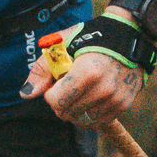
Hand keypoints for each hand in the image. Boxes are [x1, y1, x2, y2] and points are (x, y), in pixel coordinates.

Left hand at [20, 39, 145, 128]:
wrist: (130, 35)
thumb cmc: (92, 36)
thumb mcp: (63, 44)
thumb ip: (42, 70)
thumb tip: (26, 95)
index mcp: (87, 72)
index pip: (56, 101)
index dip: (50, 92)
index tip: (57, 80)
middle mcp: (104, 89)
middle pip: (67, 113)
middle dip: (61, 102)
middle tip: (68, 84)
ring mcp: (115, 99)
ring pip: (81, 120)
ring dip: (75, 108)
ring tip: (81, 89)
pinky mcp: (123, 105)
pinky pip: (97, 121)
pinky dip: (89, 112)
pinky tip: (91, 95)